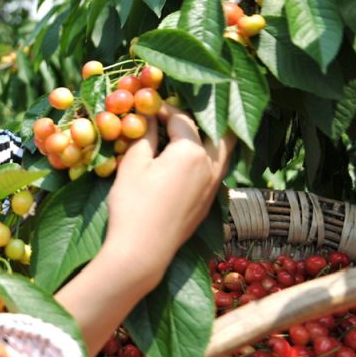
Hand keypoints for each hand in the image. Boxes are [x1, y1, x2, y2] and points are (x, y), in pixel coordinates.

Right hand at [104, 102, 235, 282]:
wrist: (143, 251)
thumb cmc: (133, 205)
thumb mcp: (133, 165)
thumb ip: (145, 136)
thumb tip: (148, 118)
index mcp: (192, 151)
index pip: (180, 118)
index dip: (161, 108)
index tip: (145, 105)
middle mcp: (212, 165)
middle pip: (216, 129)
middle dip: (197, 118)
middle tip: (174, 115)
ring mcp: (214, 184)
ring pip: (222, 150)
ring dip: (207, 136)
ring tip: (184, 132)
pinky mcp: (209, 201)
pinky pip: (216, 168)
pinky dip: (206, 156)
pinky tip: (185, 158)